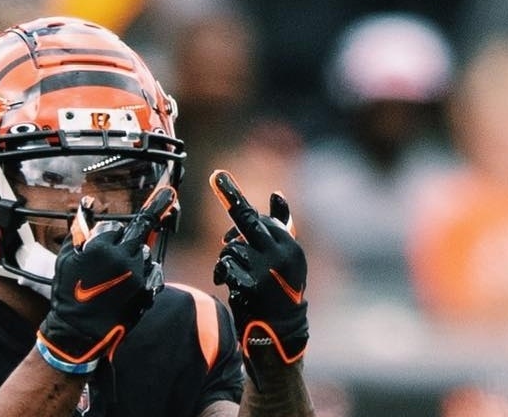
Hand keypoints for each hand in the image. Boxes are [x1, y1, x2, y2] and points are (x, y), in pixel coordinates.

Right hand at [36, 186, 174, 373]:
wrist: (79, 331)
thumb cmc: (69, 294)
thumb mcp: (67, 258)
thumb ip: (79, 228)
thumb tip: (88, 202)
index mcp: (101, 248)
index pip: (114, 227)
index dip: (108, 233)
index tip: (107, 236)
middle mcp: (124, 258)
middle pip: (140, 231)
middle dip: (147, 220)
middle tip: (169, 193)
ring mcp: (139, 275)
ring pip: (144, 253)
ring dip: (135, 257)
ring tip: (117, 275)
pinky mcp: (148, 291)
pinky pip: (154, 272)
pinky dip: (145, 273)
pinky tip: (130, 284)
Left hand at [209, 170, 307, 382]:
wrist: (280, 331)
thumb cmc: (280, 290)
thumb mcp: (287, 258)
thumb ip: (281, 228)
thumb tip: (277, 194)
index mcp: (290, 246)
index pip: (262, 219)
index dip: (237, 202)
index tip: (218, 175)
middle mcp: (281, 254)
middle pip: (246, 222)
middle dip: (231, 208)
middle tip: (220, 191)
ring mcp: (267, 270)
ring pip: (231, 247)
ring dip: (226, 258)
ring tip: (234, 273)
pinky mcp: (252, 285)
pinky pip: (225, 266)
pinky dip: (222, 273)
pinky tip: (229, 283)